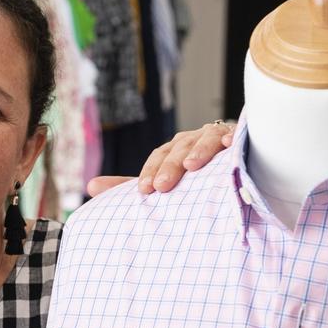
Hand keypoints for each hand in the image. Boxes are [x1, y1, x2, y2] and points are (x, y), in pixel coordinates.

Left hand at [85, 121, 234, 196]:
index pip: (158, 157)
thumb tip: (90, 186)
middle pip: (177, 148)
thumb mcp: (163, 181)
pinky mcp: (238, 137)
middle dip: (170, 166)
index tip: (146, 191)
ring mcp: (215, 136)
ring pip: (203, 139)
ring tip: (192, 166)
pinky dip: (230, 139)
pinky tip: (228, 146)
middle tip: (162, 186)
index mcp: (173, 149)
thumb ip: (129, 185)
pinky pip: (234, 136)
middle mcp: (192, 139)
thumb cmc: (194, 178)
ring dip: (197, 151)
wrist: (235, 166)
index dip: (151, 171)